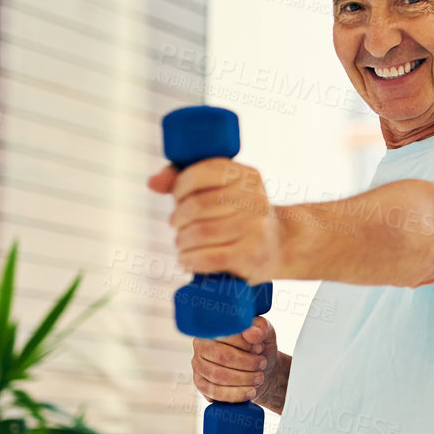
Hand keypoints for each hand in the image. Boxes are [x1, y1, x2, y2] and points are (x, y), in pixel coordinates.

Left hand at [147, 158, 281, 282]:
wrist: (280, 245)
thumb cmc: (238, 214)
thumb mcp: (221, 189)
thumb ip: (185, 180)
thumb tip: (153, 183)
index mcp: (246, 176)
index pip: (200, 173)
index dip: (179, 188)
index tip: (179, 200)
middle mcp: (255, 199)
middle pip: (196, 206)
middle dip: (177, 219)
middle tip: (178, 226)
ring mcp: (256, 228)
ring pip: (200, 233)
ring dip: (181, 242)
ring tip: (182, 244)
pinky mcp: (252, 255)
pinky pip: (209, 257)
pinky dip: (190, 260)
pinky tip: (187, 259)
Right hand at [190, 316, 283, 412]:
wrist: (261, 370)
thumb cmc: (259, 348)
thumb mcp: (265, 333)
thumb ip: (260, 328)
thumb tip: (251, 333)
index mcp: (215, 328)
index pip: (225, 335)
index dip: (245, 344)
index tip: (260, 349)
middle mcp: (201, 346)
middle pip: (221, 357)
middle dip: (246, 363)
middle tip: (262, 365)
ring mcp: (199, 365)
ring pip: (217, 376)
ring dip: (243, 379)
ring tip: (259, 378)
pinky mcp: (201, 384)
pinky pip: (214, 392)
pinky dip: (235, 394)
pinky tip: (249, 392)